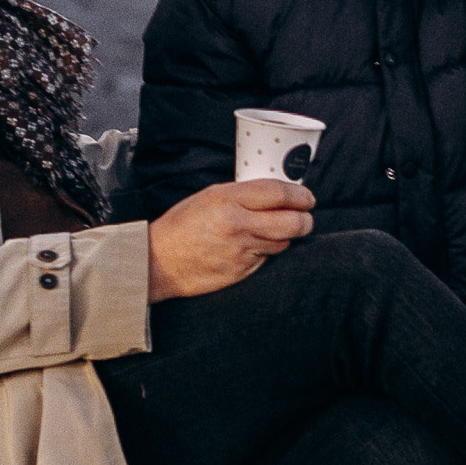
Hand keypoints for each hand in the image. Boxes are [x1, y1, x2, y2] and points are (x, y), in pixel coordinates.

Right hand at [146, 177, 313, 301]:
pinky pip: (266, 259)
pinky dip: (266, 252)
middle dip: (305, 219)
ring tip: (276, 230)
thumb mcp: (209, 196)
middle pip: (292, 222)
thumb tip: (275, 194)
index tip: (307, 196)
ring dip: (285, 236)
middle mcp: (237, 224)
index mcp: (228, 199)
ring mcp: (240, 251)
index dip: (300, 194)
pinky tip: (253, 247)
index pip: (278, 193)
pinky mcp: (241, 271)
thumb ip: (242, 194)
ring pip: (283, 242)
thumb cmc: (181, 225)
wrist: (158, 261)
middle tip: (306, 216)